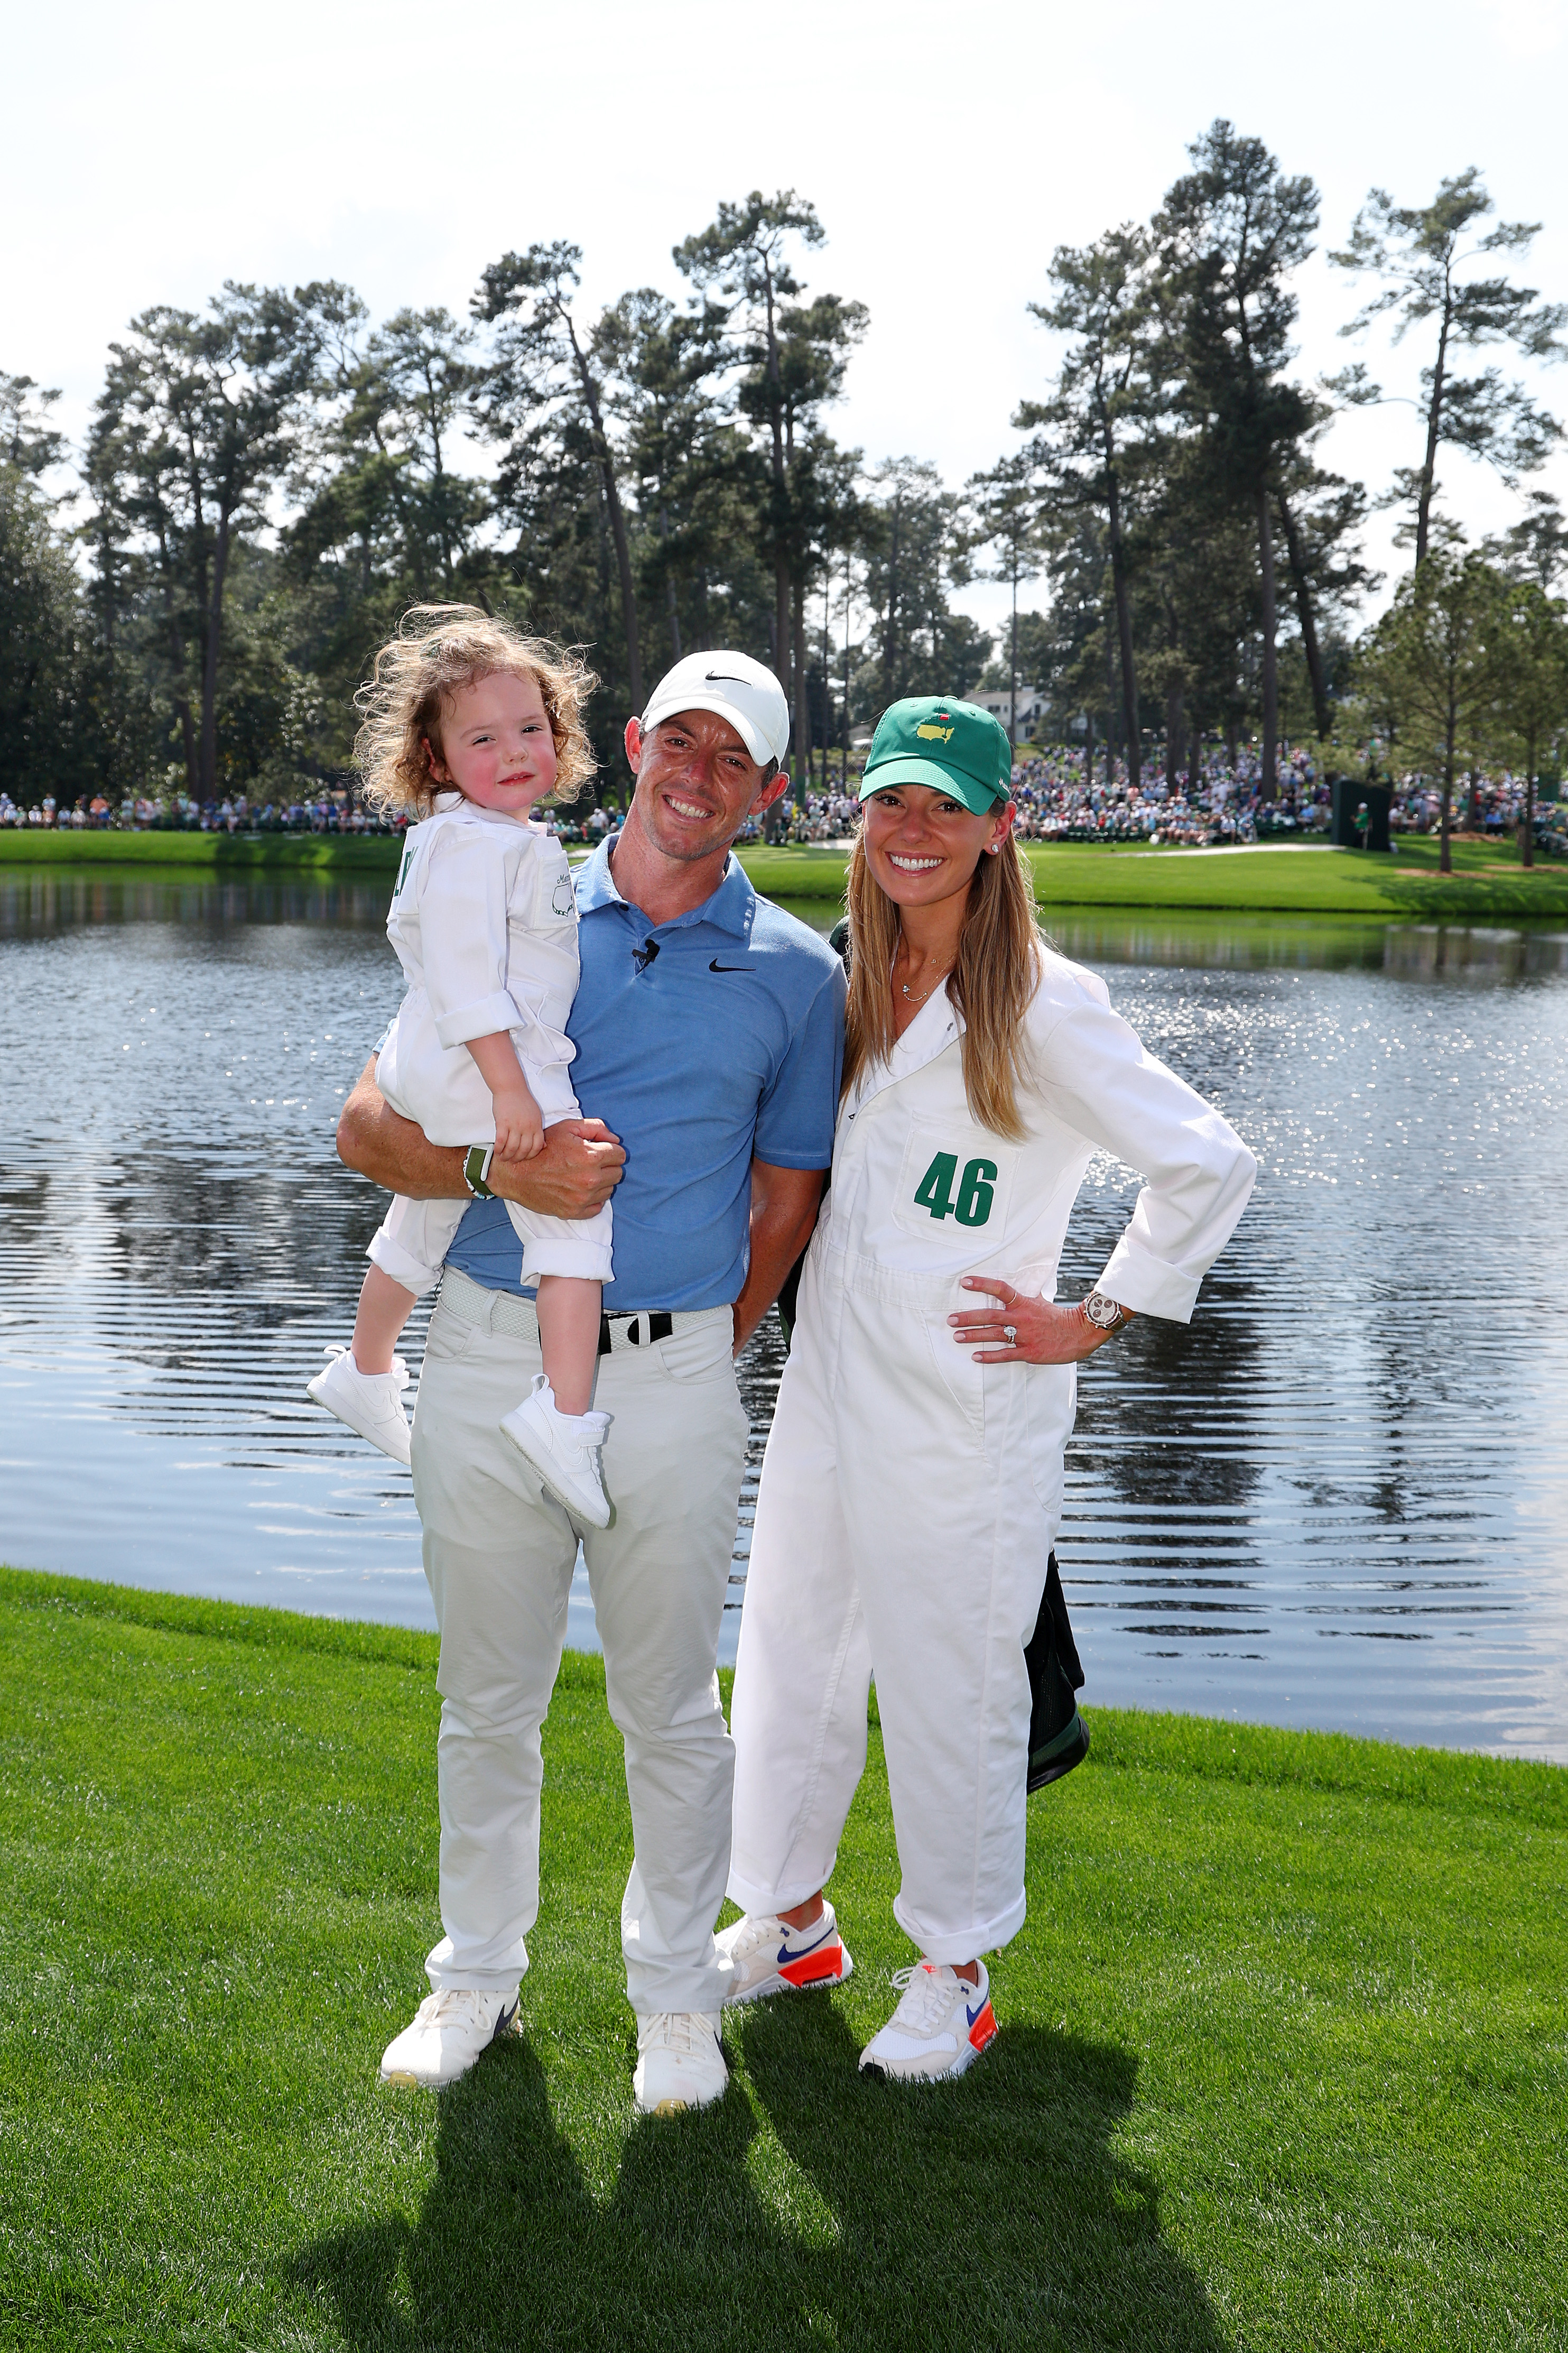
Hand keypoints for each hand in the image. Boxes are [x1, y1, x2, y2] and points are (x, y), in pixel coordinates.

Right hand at [490, 1116, 623, 1220]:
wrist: (517, 1173)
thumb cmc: (543, 1148)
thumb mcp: (568, 1127)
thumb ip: (596, 1128)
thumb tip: (616, 1140)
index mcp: (590, 1156)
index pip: (620, 1155)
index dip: (611, 1150)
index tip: (600, 1151)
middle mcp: (590, 1179)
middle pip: (618, 1173)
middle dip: (608, 1166)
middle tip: (590, 1163)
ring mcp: (583, 1198)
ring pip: (610, 1190)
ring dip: (601, 1182)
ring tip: (582, 1175)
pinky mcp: (576, 1212)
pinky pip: (598, 1206)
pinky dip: (593, 1198)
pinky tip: (579, 1189)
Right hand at [491, 1086, 545, 1162]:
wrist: (511, 1087)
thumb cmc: (522, 1100)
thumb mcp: (536, 1116)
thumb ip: (538, 1131)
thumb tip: (543, 1145)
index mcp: (537, 1125)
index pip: (537, 1147)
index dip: (530, 1156)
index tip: (524, 1158)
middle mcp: (527, 1127)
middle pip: (524, 1150)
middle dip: (517, 1158)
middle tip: (511, 1160)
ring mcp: (515, 1125)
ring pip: (512, 1148)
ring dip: (506, 1156)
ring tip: (503, 1157)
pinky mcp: (503, 1123)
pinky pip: (501, 1141)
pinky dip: (498, 1149)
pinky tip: (497, 1151)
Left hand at [948, 1276, 1115, 1364]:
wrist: (1078, 1333)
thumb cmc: (1055, 1316)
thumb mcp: (1038, 1300)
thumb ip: (1021, 1295)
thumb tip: (1008, 1285)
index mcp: (1024, 1303)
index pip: (1001, 1289)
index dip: (982, 1284)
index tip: (964, 1282)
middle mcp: (1022, 1318)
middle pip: (991, 1315)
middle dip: (969, 1317)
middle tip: (951, 1319)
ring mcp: (1025, 1336)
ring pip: (994, 1335)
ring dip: (974, 1336)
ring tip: (956, 1337)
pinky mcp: (1029, 1352)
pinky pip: (1005, 1355)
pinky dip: (989, 1356)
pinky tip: (975, 1357)